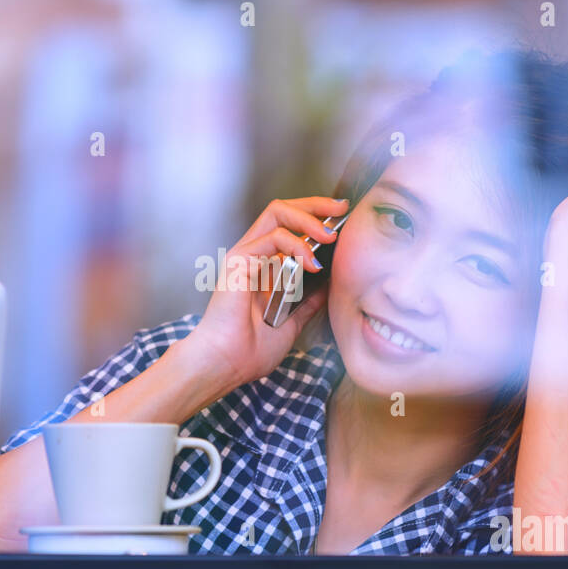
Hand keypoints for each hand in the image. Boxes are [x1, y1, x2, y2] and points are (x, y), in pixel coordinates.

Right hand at [184, 196, 348, 387]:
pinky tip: (310, 264)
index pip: (286, 225)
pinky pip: (272, 239)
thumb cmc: (249, 350)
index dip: (313, 216)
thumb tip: (328, 286)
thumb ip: (307, 303)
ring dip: (309, 222)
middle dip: (314, 204)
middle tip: (340, 209)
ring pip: (277, 215)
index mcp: (261, 266)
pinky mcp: (239, 261)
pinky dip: (296, 247)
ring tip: (329, 239)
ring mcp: (243, 255)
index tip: (339, 216)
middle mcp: (251, 255)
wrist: (227, 364)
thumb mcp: (291, 323)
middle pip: (281, 210)